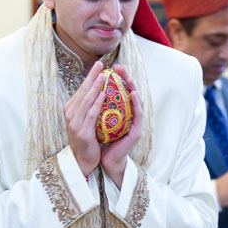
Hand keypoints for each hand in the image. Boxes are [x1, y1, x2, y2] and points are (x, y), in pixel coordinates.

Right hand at [64, 61, 106, 176]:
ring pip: (86, 101)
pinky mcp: (82, 132)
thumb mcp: (84, 121)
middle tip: (101, 64)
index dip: (89, 77)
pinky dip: (97, 103)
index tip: (98, 65)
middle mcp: (70, 114)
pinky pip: (91, 114)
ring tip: (103, 76)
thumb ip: (88, 107)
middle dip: (92, 77)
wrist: (82, 161)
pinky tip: (104, 94)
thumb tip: (97, 90)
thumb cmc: (87, 140)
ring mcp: (74, 123)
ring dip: (95, 87)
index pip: (81, 90)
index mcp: (70, 110)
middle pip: (82, 92)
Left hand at [100, 65, 141, 187]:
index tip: (112, 66)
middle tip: (121, 66)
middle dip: (127, 78)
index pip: (121, 91)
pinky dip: (136, 103)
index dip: (118, 78)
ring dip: (134, 87)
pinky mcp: (136, 132)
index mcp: (121, 112)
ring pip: (137, 101)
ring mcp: (135, 123)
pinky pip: (138, 115)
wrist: (105, 160)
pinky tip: (133, 94)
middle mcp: (130, 116)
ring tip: (129, 77)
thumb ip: (98, 106)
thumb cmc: (101, 140)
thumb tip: (88, 89)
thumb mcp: (97, 120)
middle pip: (130, 93)